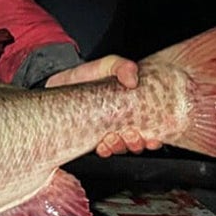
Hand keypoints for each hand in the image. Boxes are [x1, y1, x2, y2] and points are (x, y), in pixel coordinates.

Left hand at [45, 55, 162, 156]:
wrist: (61, 84)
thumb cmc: (87, 76)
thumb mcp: (107, 65)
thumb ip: (121, 67)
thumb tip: (132, 80)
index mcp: (131, 109)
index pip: (150, 128)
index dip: (153, 137)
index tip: (152, 137)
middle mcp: (121, 123)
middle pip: (136, 142)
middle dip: (136, 142)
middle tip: (130, 134)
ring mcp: (106, 131)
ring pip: (120, 147)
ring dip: (120, 146)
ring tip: (113, 137)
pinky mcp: (90, 138)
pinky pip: (102, 150)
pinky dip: (105, 150)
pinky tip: (102, 144)